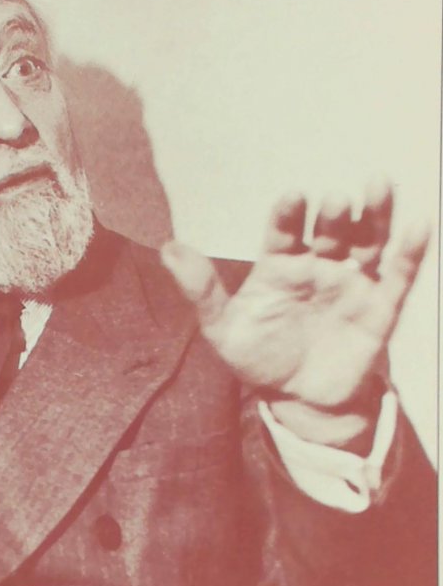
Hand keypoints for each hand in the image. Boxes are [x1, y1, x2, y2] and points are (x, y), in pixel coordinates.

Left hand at [162, 182, 429, 442]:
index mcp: (281, 266)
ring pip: (368, 240)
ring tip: (378, 185)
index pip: (285, 231)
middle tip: (335, 200)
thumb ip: (201, 290)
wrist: (299, 400)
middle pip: (330, 231)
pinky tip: (420, 225)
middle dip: (333, 215)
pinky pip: (398, 275)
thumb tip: (167, 247)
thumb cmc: (259, 358)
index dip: (288, 214)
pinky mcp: (380, 308)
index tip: (291, 197)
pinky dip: (411, 251)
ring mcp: (351, 284)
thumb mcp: (223, 328)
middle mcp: (319, 266)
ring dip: (375, 214)